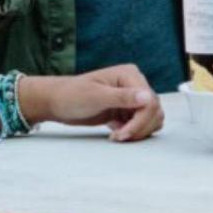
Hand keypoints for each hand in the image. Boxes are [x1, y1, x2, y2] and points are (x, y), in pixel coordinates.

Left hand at [31, 64, 163, 141]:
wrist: (57, 102)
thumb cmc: (72, 95)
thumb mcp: (96, 96)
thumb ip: (123, 97)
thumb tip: (148, 97)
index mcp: (129, 75)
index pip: (150, 101)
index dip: (140, 121)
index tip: (123, 134)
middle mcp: (134, 84)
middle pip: (154, 111)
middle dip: (139, 128)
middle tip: (119, 137)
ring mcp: (132, 97)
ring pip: (152, 118)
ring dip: (139, 131)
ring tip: (118, 136)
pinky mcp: (127, 110)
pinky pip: (143, 123)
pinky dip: (135, 132)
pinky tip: (118, 133)